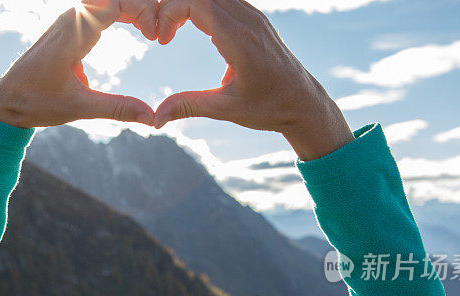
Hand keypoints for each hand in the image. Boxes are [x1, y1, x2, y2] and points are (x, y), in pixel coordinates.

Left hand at [0, 0, 157, 128]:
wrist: (7, 99)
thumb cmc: (37, 102)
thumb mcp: (80, 108)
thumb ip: (118, 108)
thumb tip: (152, 118)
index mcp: (74, 32)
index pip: (117, 3)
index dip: (143, 12)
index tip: (156, 37)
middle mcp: (71, 18)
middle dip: (143, 7)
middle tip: (160, 32)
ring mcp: (69, 18)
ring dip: (134, 8)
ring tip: (154, 29)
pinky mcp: (70, 25)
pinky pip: (101, 7)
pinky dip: (123, 12)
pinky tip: (138, 27)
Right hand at [153, 0, 353, 159]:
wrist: (303, 103)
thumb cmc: (268, 108)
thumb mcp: (225, 109)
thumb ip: (188, 106)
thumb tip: (155, 120)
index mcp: (241, 41)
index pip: (197, 3)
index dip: (170, 13)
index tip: (161, 40)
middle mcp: (249, 21)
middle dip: (173, 6)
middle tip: (161, 33)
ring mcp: (255, 16)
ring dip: (187, 4)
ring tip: (171, 29)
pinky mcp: (256, 18)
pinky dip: (201, 5)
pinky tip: (191, 25)